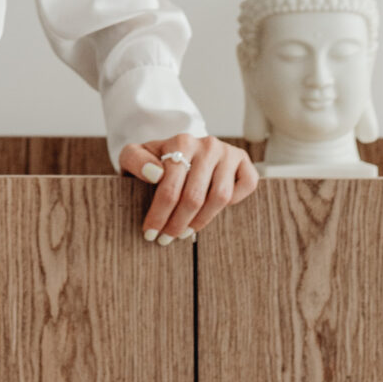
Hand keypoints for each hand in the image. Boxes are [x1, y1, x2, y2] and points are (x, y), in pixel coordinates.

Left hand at [115, 134, 258, 243]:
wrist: (179, 149)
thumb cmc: (155, 160)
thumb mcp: (135, 156)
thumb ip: (135, 159)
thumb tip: (155, 174)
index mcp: (181, 142)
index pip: (170, 186)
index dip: (159, 214)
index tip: (149, 233)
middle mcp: (208, 144)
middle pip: (194, 196)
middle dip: (177, 223)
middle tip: (165, 239)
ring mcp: (228, 152)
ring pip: (220, 197)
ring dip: (201, 221)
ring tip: (184, 232)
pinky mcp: (244, 161)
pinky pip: (246, 186)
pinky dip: (235, 202)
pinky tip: (213, 210)